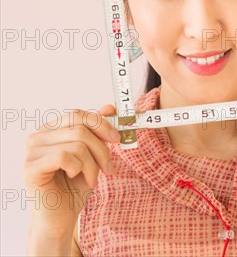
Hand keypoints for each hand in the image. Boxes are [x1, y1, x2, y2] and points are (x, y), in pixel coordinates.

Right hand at [23, 104, 118, 240]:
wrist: (61, 219)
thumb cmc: (74, 186)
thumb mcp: (91, 154)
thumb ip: (97, 130)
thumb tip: (110, 107)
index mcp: (51, 129)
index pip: (78, 115)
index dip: (101, 124)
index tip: (117, 138)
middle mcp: (37, 136)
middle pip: (80, 129)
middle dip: (101, 149)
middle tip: (108, 167)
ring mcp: (31, 152)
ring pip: (76, 144)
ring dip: (92, 165)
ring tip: (91, 179)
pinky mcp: (30, 169)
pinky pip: (63, 157)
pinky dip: (77, 168)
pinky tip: (75, 177)